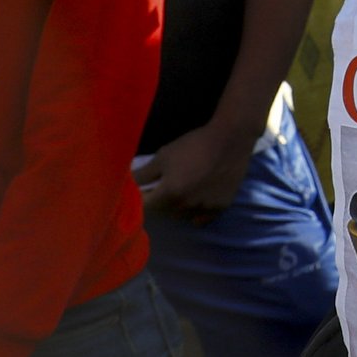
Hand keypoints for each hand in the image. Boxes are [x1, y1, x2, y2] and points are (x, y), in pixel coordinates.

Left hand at [133, 123, 252, 222]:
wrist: (230, 138)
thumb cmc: (193, 145)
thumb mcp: (163, 155)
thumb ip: (142, 174)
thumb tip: (125, 185)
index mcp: (169, 194)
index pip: (144, 208)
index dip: (140, 200)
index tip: (142, 192)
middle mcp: (185, 207)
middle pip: (163, 213)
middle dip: (159, 202)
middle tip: (165, 185)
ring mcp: (204, 209)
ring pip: (181, 216)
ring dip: (177, 207)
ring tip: (183, 189)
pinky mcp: (220, 208)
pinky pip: (201, 218)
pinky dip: (196, 212)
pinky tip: (197, 197)